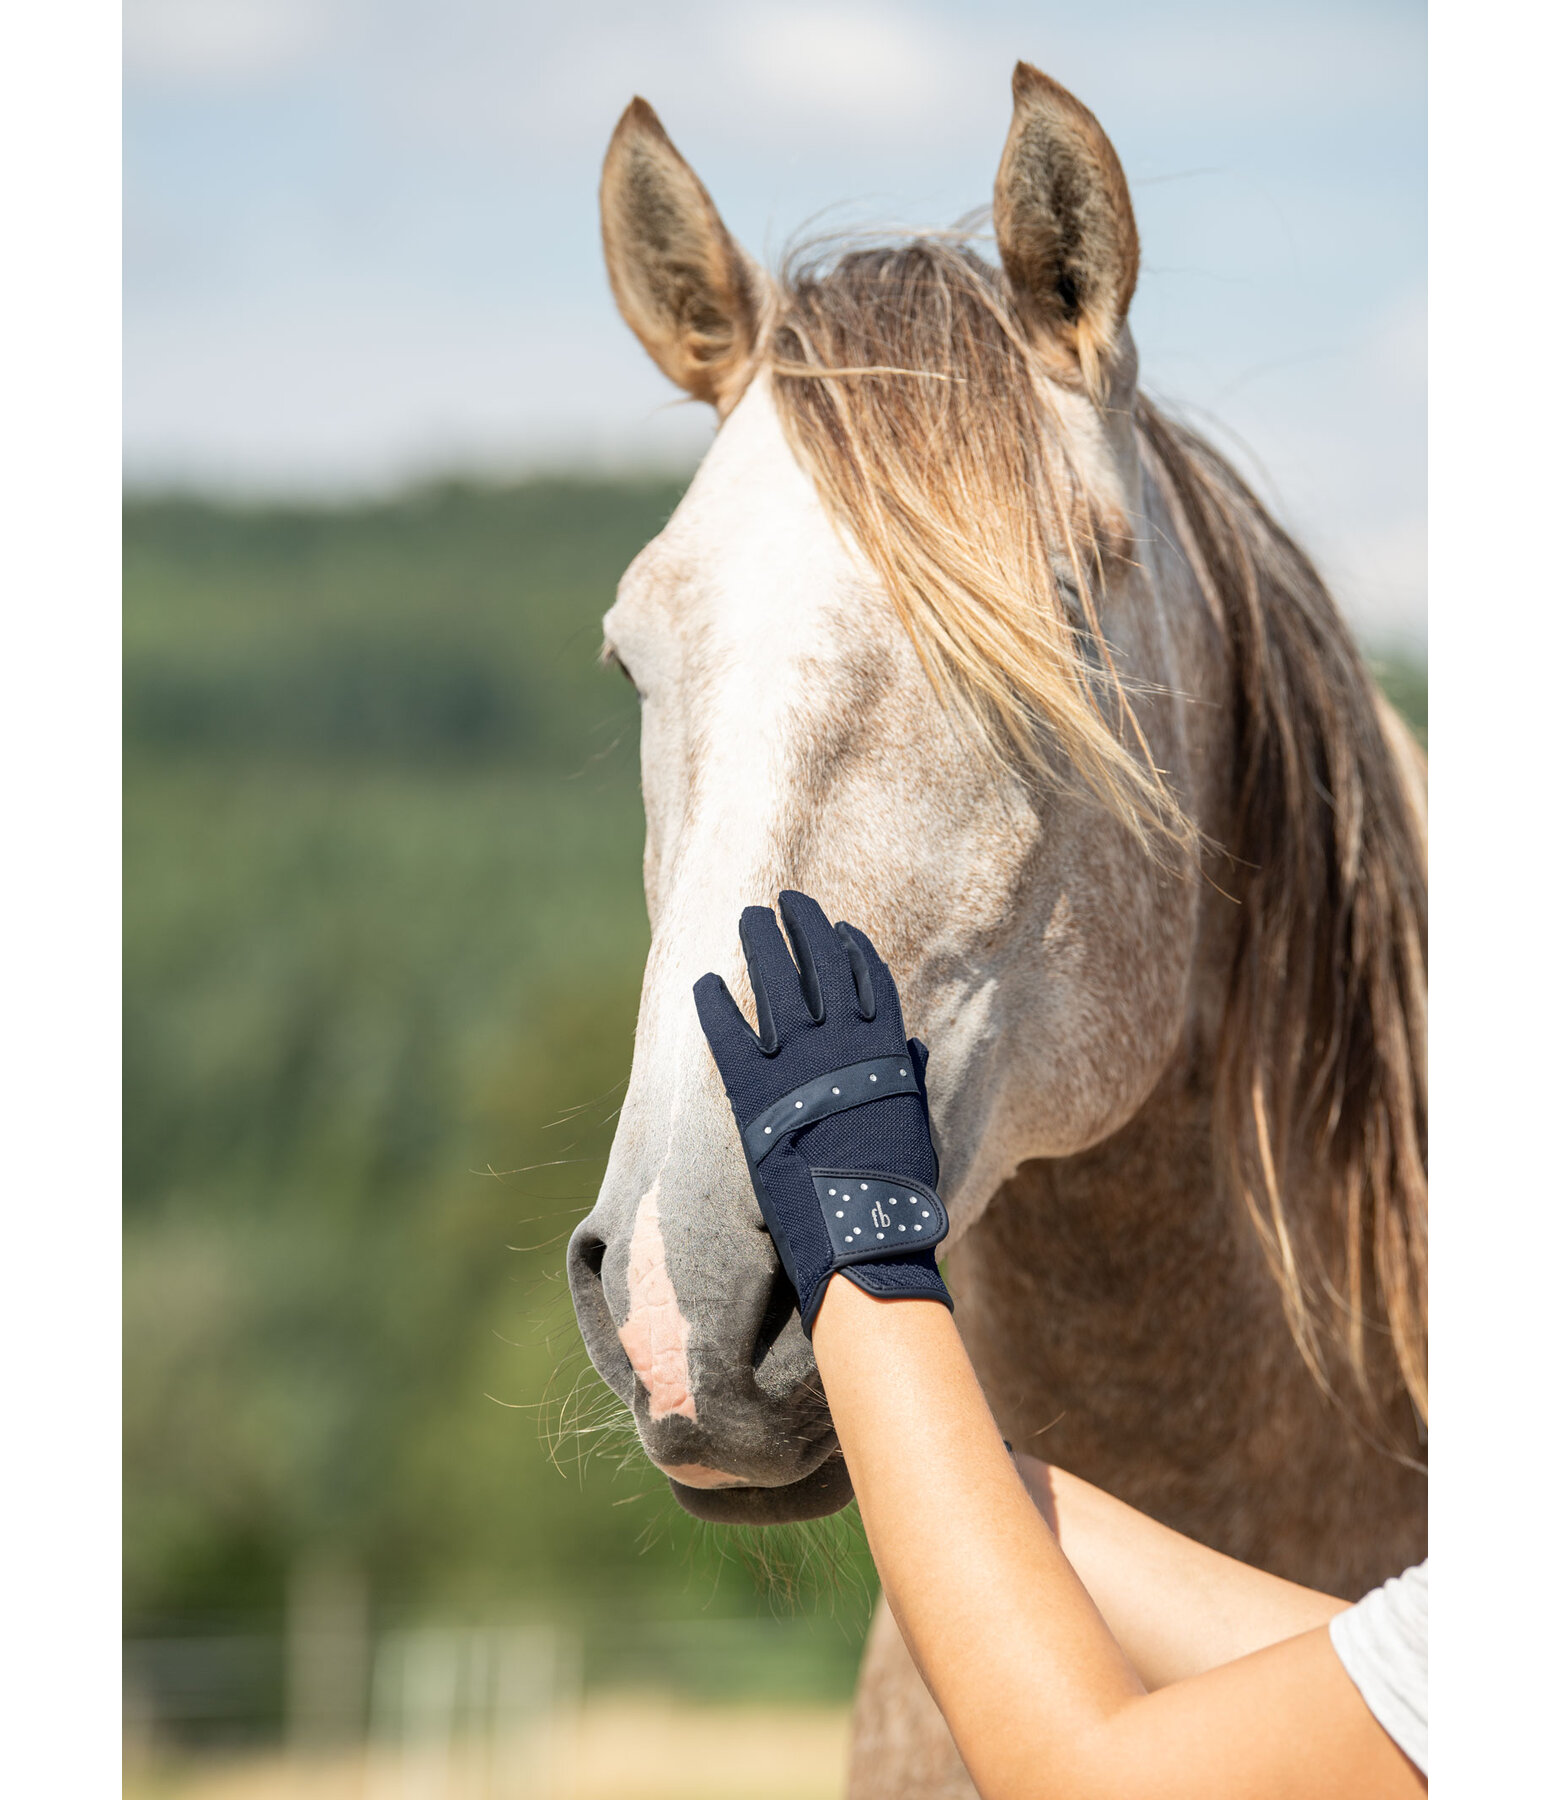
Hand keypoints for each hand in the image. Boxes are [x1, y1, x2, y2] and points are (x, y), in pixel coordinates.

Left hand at [693, 889, 950, 1333]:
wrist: (861, 1234)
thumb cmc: (896, 1192)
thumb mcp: (917, 1127)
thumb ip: (911, 1081)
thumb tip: (915, 1049)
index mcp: (885, 1049)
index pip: (868, 980)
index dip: (851, 949)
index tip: (839, 926)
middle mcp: (842, 1043)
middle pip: (820, 964)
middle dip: (803, 925)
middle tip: (787, 900)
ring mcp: (798, 1062)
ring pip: (777, 980)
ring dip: (762, 942)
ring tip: (749, 917)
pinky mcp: (754, 1089)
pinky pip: (729, 1031)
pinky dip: (715, 1003)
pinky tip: (705, 981)